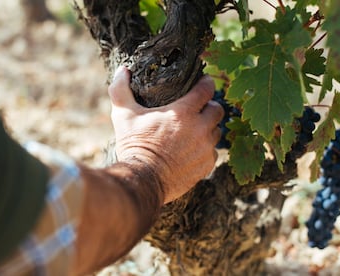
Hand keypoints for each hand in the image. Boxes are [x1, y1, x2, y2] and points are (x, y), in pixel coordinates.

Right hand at [109, 66, 223, 202]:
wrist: (143, 180)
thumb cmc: (134, 145)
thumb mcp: (123, 115)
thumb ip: (122, 90)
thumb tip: (123, 70)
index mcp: (183, 112)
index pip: (207, 89)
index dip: (206, 83)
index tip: (204, 82)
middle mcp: (200, 128)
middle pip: (218, 109)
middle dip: (210, 106)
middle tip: (200, 109)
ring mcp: (205, 148)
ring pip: (217, 132)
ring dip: (209, 128)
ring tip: (195, 131)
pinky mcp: (206, 165)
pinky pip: (213, 152)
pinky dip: (206, 150)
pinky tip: (193, 151)